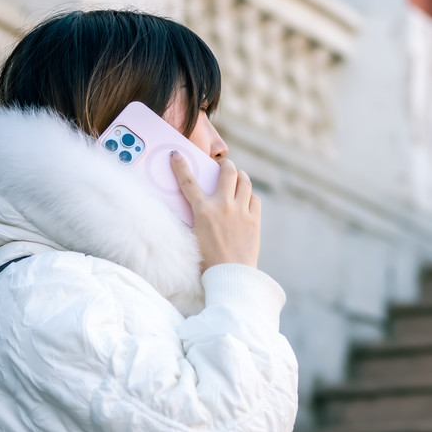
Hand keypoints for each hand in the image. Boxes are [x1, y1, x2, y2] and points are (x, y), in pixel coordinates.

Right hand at [171, 152, 260, 270]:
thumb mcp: (194, 236)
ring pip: (245, 181)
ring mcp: (241, 211)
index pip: (188, 182)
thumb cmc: (207, 261)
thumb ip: (195, 218)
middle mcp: (223, 206)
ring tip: (237, 178)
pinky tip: (246, 201)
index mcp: (203, 211)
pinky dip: (250, 196)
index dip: (181, 166)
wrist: (229, 276)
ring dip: (240, 176)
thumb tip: (196, 205)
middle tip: (224, 166)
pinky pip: (255, 199)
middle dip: (225, 165)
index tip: (177, 155)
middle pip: (228, 172)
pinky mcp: (254, 220)